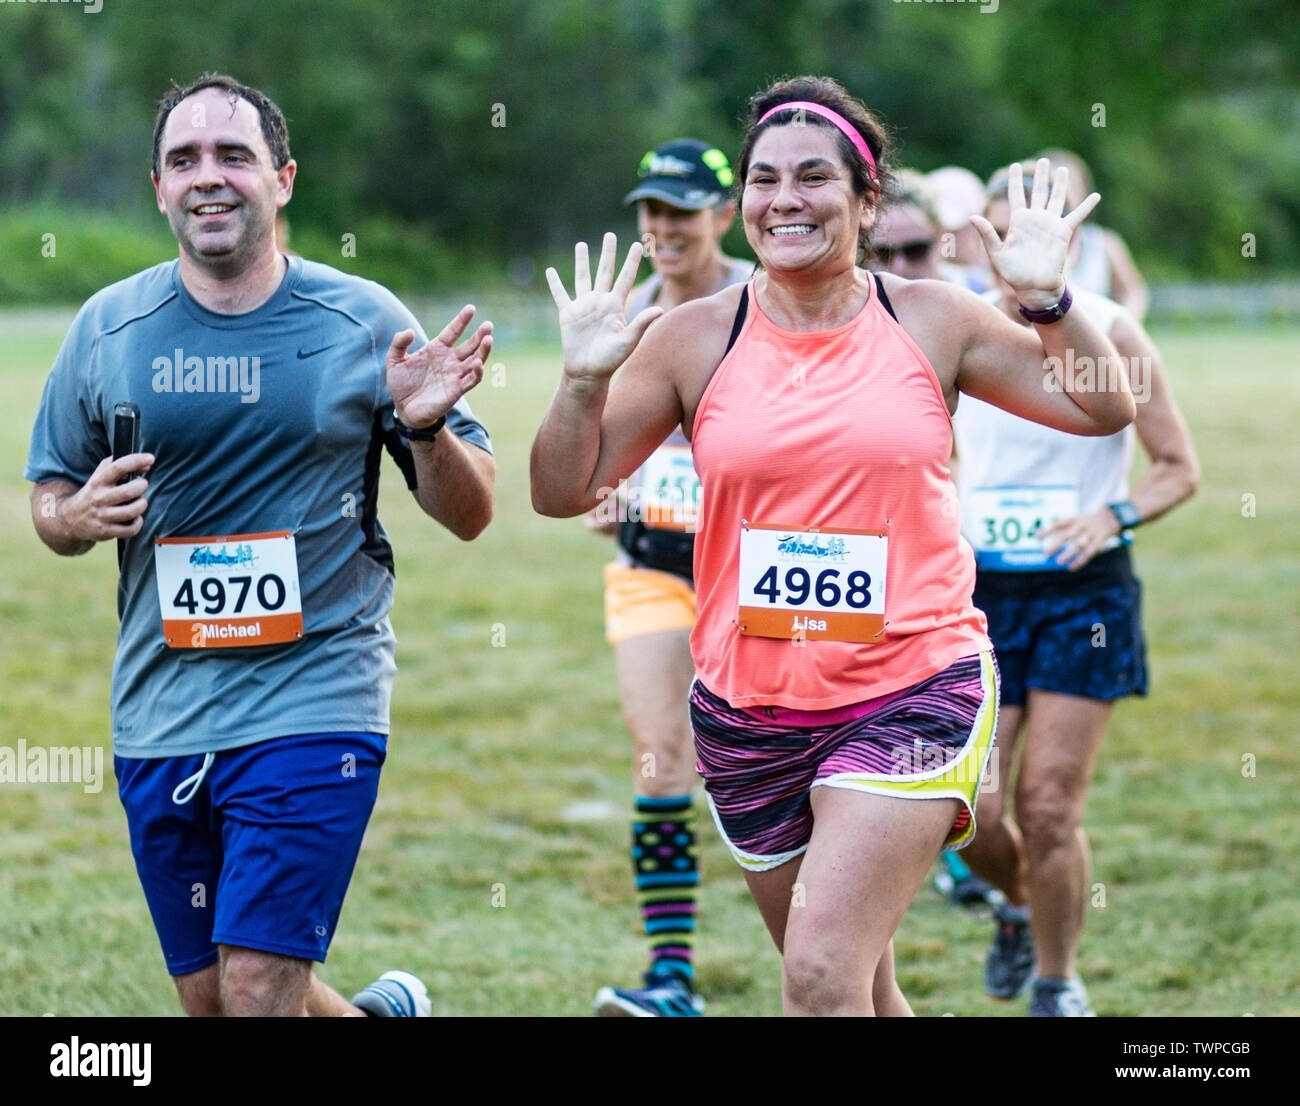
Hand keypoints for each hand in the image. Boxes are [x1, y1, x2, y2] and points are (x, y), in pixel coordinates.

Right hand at [60, 453, 154, 541]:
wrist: (70, 519)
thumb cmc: (93, 494)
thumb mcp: (99, 476)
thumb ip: (118, 466)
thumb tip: (146, 465)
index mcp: (97, 482)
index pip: (117, 468)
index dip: (136, 461)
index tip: (150, 458)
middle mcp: (98, 498)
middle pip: (129, 491)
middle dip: (142, 486)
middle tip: (141, 485)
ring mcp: (102, 516)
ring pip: (132, 511)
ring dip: (142, 504)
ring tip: (139, 501)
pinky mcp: (106, 531)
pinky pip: (131, 529)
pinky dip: (138, 523)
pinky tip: (135, 517)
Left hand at [387, 306, 491, 428]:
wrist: (404, 409)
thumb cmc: (401, 384)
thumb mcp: (394, 360)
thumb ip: (398, 344)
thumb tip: (409, 332)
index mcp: (437, 349)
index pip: (453, 331)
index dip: (462, 320)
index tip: (471, 308)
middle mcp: (450, 360)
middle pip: (470, 345)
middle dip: (480, 335)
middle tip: (488, 325)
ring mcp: (455, 374)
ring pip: (476, 360)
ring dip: (483, 350)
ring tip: (489, 339)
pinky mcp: (457, 389)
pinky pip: (472, 379)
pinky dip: (477, 372)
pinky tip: (478, 363)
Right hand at [545, 232, 662, 384]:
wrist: (588, 372)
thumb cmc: (611, 360)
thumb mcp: (628, 341)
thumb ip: (641, 323)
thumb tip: (660, 309)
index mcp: (616, 306)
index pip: (625, 278)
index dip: (631, 261)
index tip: (638, 244)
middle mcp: (600, 302)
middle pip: (605, 271)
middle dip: (608, 253)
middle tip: (609, 235)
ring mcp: (584, 307)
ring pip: (582, 278)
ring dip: (582, 262)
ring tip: (581, 245)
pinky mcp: (568, 314)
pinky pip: (560, 295)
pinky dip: (555, 283)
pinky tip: (550, 272)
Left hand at [971, 159, 1099, 308]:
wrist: (1034, 287)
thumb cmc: (1014, 274)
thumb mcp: (996, 253)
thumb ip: (987, 234)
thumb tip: (972, 217)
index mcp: (1018, 222)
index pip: (1016, 196)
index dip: (1015, 181)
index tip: (1015, 166)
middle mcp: (1035, 220)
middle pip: (1038, 192)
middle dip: (1040, 176)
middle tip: (1043, 160)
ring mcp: (1050, 224)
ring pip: (1056, 198)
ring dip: (1060, 184)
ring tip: (1062, 169)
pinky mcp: (1063, 232)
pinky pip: (1077, 216)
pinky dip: (1087, 206)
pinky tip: (1096, 195)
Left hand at [1040, 508, 1120, 570]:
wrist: (1111, 517)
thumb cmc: (1086, 521)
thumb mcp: (1075, 520)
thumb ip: (1060, 527)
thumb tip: (1039, 535)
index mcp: (1075, 519)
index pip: (1059, 523)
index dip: (1048, 530)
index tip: (1037, 537)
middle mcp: (1083, 526)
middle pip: (1069, 534)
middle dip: (1057, 544)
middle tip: (1046, 553)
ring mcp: (1091, 534)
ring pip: (1079, 544)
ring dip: (1069, 553)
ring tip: (1059, 561)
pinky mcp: (1099, 542)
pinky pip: (1089, 553)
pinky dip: (1081, 561)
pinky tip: (1072, 567)